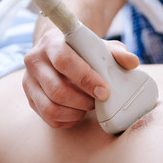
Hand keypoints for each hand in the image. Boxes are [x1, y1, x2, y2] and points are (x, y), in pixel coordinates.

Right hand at [22, 28, 138, 127]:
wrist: (60, 51)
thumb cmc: (83, 50)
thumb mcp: (101, 47)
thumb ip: (117, 53)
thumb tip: (133, 62)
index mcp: (51, 43)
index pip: (64, 61)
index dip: (86, 78)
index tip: (105, 91)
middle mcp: (35, 61)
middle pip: (57, 89)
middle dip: (84, 100)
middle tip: (101, 100)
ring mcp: (29, 82)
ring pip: (50, 107)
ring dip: (76, 112)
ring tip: (91, 106)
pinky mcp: (30, 98)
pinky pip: (48, 118)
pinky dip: (68, 119)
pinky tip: (79, 111)